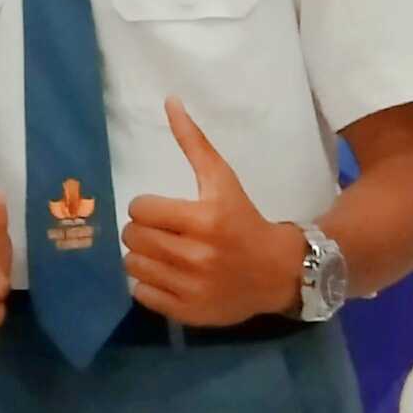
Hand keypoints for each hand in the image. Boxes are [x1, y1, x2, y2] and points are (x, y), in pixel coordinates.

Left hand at [123, 98, 302, 327]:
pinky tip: (169, 275)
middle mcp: (196, 255)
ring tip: (163, 253)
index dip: (147, 207)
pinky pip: (141, 294)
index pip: (140, 208)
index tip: (162, 210)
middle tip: (161, 231)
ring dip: (143, 256)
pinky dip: (149, 284)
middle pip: (133, 236)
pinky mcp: (187, 311)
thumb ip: (194, 143)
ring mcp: (191, 286)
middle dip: (142, 230)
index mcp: (204, 219)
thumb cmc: (245, 219)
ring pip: (133, 265)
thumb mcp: (223, 179)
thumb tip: (170, 101)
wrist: (280, 271)